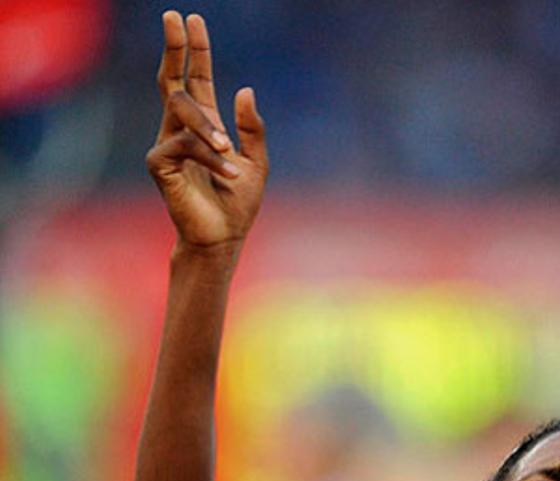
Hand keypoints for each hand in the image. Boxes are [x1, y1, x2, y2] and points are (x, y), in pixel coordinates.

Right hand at [145, 11, 267, 252]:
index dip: (194, 50)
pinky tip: (228, 173)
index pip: (196, 79)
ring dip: (209, 129)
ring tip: (230, 152)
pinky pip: (183, 144)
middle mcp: (181, 129)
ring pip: (180, 109)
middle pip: (173, 78)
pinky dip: (210, 156)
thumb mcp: (257, 161)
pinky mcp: (160, 163)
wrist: (224, 236)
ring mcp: (167, 144)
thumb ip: (251, 128)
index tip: (192, 20)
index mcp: (205, 124)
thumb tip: (244, 89)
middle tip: (174, 16)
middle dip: (174, 47)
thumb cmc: (238, 202)